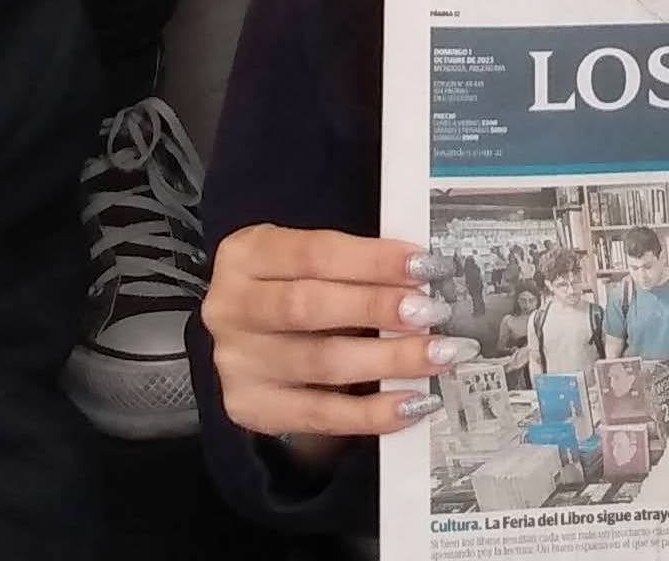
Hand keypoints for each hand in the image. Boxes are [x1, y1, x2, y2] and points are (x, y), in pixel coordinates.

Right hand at [205, 226, 474, 467]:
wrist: (249, 338)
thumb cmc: (293, 288)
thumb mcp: (307, 262)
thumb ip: (354, 266)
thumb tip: (425, 278)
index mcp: (245, 254)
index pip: (314, 253)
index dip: (373, 260)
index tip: (425, 265)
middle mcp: (230, 307)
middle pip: (309, 306)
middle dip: (377, 308)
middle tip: (432, 311)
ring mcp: (236, 362)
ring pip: (321, 363)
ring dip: (388, 360)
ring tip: (438, 355)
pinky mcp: (250, 408)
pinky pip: (320, 415)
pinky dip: (373, 412)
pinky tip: (414, 403)